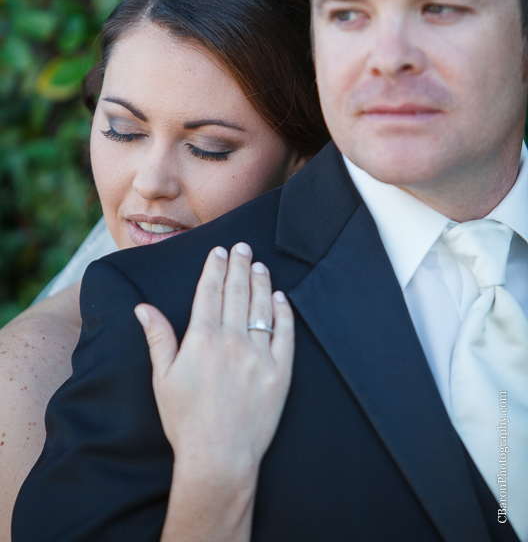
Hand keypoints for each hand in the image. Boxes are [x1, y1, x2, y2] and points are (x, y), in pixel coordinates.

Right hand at [134, 243, 294, 482]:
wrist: (218, 457)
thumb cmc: (185, 420)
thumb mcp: (162, 378)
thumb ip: (158, 337)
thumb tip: (142, 307)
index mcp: (202, 339)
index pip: (209, 291)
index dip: (215, 267)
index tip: (219, 251)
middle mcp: (232, 340)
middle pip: (236, 292)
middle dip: (239, 265)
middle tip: (242, 247)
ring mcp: (259, 355)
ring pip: (261, 307)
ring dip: (260, 282)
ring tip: (259, 266)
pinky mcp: (279, 372)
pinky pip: (285, 334)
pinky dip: (283, 313)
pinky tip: (280, 298)